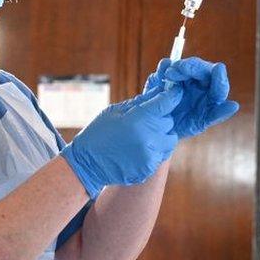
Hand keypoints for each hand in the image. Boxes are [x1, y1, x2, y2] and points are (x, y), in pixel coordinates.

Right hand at [61, 86, 181, 198]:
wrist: (87, 163)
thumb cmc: (98, 133)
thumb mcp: (114, 111)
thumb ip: (139, 102)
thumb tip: (158, 91)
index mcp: (139, 119)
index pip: (167, 102)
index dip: (172, 96)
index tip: (172, 93)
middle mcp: (148, 137)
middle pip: (169, 122)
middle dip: (160, 118)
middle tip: (145, 120)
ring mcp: (150, 154)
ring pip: (170, 140)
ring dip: (161, 135)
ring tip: (144, 136)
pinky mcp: (150, 168)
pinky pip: (161, 154)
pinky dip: (154, 150)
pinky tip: (138, 149)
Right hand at [144, 57, 239, 139]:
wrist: (158, 125)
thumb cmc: (183, 126)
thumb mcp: (198, 123)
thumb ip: (217, 114)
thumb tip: (234, 105)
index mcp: (212, 95)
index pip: (219, 85)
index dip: (219, 77)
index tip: (218, 68)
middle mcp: (201, 83)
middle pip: (202, 70)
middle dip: (193, 67)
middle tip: (181, 68)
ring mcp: (185, 77)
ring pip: (186, 65)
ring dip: (178, 66)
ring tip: (169, 74)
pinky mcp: (169, 75)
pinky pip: (168, 66)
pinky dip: (165, 65)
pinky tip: (162, 71)